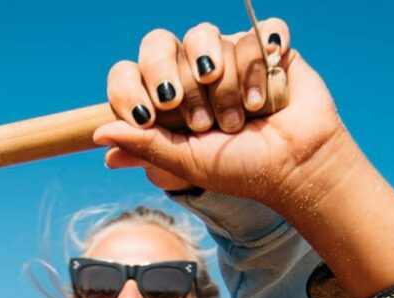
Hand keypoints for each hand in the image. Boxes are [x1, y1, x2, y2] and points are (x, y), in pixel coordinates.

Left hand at [96, 19, 353, 209]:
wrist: (295, 166)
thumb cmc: (241, 168)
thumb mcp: (187, 162)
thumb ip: (144, 145)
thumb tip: (98, 135)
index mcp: (165, 95)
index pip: (129, 71)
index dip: (131, 88)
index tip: (146, 116)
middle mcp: (192, 69)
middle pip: (161, 43)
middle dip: (180, 84)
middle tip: (201, 121)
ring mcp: (228, 53)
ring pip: (208, 37)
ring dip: (225, 85)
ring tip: (241, 117)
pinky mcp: (267, 46)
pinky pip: (255, 33)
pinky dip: (259, 67)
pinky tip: (266, 97)